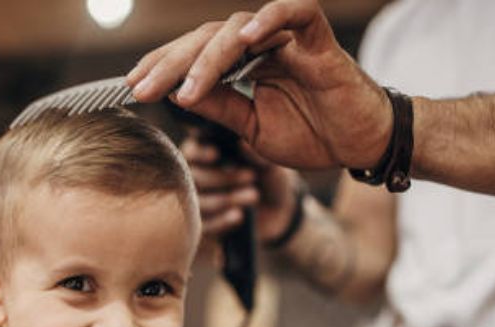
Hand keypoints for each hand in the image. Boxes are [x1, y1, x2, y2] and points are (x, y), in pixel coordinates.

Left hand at [128, 0, 392, 170]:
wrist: (362, 146)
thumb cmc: (314, 135)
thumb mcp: (253, 129)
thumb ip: (221, 108)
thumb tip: (177, 94)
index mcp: (245, 64)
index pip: (196, 54)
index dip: (164, 67)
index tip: (132, 86)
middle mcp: (263, 45)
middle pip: (208, 37)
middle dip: (172, 63)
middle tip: (143, 88)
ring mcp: (290, 39)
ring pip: (241, 27)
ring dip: (208, 56)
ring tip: (188, 87)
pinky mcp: (320, 39)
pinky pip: (297, 11)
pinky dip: (271, 17)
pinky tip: (245, 39)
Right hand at [182, 132, 298, 241]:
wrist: (277, 213)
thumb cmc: (268, 178)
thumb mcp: (268, 165)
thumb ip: (255, 155)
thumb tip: (242, 144)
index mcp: (206, 154)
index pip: (191, 150)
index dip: (200, 153)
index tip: (216, 154)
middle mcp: (195, 177)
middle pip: (193, 177)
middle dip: (222, 177)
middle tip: (251, 176)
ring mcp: (197, 204)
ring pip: (198, 202)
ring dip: (226, 198)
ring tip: (254, 195)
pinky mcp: (203, 227)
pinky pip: (203, 226)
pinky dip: (221, 221)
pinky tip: (238, 216)